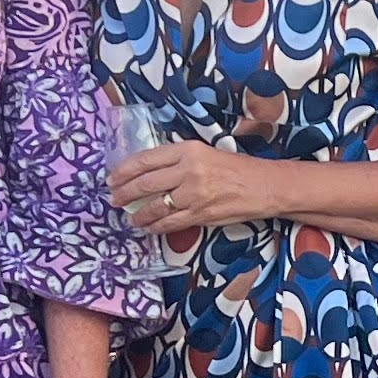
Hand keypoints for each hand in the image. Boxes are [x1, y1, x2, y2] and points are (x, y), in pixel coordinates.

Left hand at [107, 136, 274, 235]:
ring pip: (155, 206)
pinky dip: (155, 226)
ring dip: (138, 214)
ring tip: (130, 218)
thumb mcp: (204, 153)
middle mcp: (189, 170)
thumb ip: (177, 160)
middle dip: (124, 194)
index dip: (124, 171)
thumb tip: (146, 172)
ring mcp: (195, 194)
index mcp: (187, 150)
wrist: (264, 186)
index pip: (145, 160)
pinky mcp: (201, 214)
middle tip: (114, 200)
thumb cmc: (235, 169)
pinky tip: (148, 227)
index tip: (112, 178)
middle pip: (145, 183)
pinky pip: (171, 223)